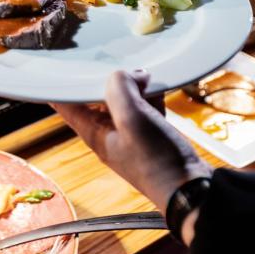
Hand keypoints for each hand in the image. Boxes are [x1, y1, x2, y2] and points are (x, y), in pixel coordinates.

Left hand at [51, 70, 211, 217]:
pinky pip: (144, 108)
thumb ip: (120, 89)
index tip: (68, 63)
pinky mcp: (148, 134)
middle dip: (110, 80)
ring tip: (147, 82)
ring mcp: (128, 134)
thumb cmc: (157, 161)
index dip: (65, 82)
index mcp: (93, 132)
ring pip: (124, 100)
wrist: (189, 190)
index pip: (65, 103)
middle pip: (97, 97)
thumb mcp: (133, 118)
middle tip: (126, 70)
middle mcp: (106, 133)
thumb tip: (125, 74)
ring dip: (135, 88)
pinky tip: (159, 94)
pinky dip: (151, 98)